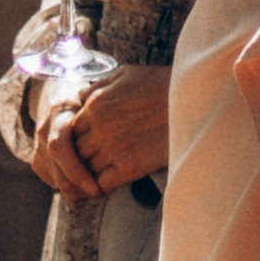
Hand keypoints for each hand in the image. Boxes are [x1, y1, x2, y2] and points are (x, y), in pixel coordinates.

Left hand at [32, 62, 169, 202]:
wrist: (190, 101)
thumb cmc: (158, 84)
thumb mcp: (124, 74)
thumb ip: (98, 86)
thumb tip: (80, 96)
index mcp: (96, 104)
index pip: (70, 128)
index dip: (75, 137)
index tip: (83, 143)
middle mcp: (100, 127)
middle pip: (74, 150)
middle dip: (79, 157)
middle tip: (86, 163)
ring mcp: (114, 148)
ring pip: (86, 168)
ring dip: (88, 173)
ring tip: (94, 177)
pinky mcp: (130, 167)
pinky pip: (104, 182)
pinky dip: (102, 186)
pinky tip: (107, 185)